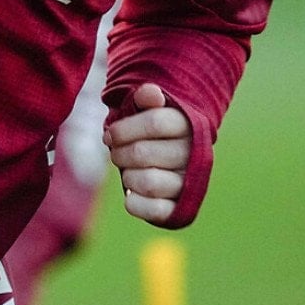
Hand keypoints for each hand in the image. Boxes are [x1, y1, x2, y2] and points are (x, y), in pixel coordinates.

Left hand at [103, 83, 189, 224]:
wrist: (167, 163)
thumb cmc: (152, 134)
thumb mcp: (149, 111)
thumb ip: (147, 99)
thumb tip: (150, 94)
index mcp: (189, 125)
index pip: (155, 122)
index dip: (124, 129)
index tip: (110, 135)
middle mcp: (194, 155)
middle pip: (143, 153)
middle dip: (120, 153)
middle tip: (115, 153)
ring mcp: (189, 184)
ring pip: (148, 182)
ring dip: (128, 176)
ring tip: (128, 171)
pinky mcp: (180, 210)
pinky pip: (155, 210)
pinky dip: (135, 203)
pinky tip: (132, 193)